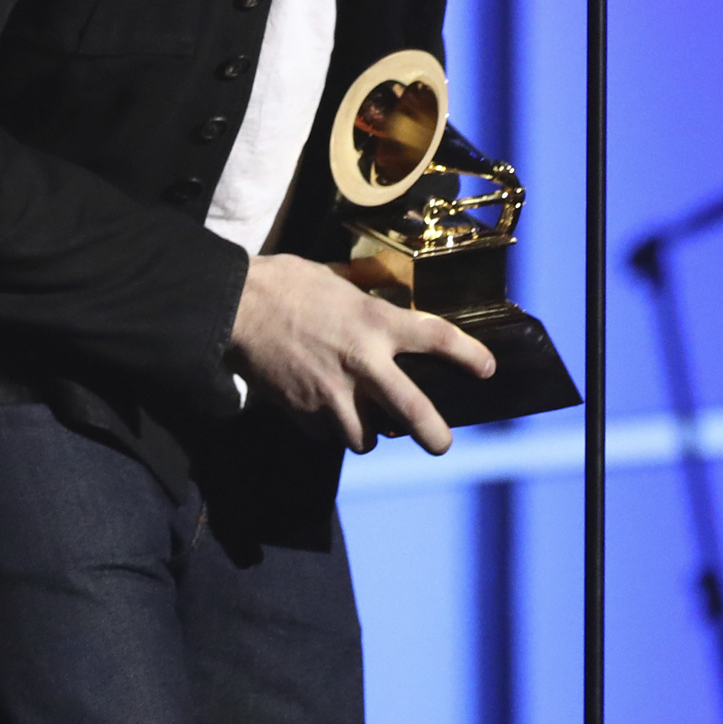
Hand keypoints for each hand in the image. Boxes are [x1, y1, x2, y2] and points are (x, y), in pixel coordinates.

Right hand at [227, 254, 493, 456]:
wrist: (235, 308)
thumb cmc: (284, 283)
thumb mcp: (336, 280)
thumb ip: (364, 296)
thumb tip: (383, 296)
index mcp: (376, 322)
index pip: (438, 340)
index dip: (470, 356)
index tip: (487, 369)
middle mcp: (364, 363)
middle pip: (415, 412)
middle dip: (435, 435)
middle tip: (441, 443)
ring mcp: (333, 393)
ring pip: (366, 437)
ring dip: (369, 433)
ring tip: (365, 424)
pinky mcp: (304, 413)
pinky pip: (327, 435)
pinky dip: (329, 430)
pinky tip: (323, 414)